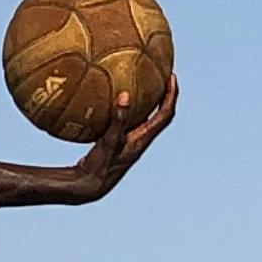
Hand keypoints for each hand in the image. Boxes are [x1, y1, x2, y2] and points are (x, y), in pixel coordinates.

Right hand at [56, 71, 178, 201]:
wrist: (89, 187)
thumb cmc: (100, 167)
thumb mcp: (108, 141)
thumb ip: (118, 119)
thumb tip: (127, 95)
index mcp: (143, 139)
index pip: (166, 114)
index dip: (172, 95)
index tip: (172, 76)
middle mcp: (141, 140)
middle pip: (161, 114)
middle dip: (165, 94)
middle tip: (162, 75)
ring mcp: (130, 142)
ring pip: (147, 118)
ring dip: (149, 102)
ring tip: (144, 83)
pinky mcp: (120, 143)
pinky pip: (130, 122)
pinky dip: (129, 109)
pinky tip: (114, 100)